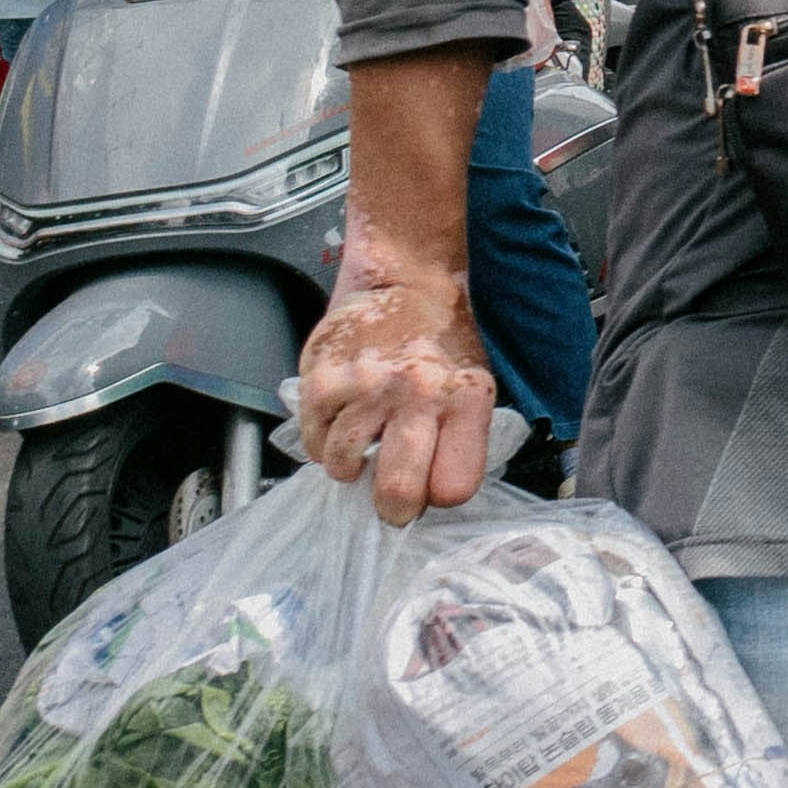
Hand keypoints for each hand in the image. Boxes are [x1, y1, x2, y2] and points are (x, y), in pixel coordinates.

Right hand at [297, 223, 501, 524]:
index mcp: (465, 399)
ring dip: (352, 465)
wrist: (405, 279)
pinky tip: (343, 418)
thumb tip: (431, 500)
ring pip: (344, 469)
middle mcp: (416, 395)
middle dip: (393, 508)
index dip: (438, 497)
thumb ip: (460, 441)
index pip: (454, 487)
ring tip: (366, 437)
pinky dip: (324, 442)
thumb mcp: (474, 385)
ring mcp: (365, 388)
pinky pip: (313, 443)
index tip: (429, 490)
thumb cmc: (442, 339)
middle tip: (391, 499)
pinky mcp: (322, 380)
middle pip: (397, 492)